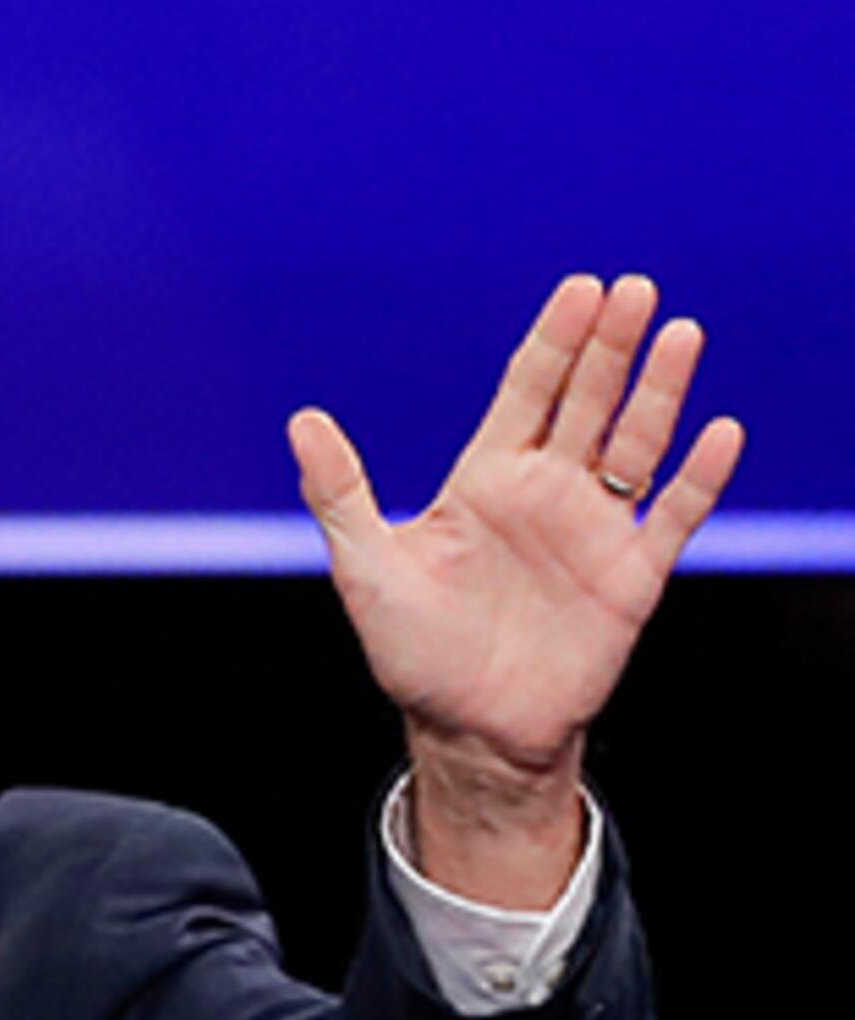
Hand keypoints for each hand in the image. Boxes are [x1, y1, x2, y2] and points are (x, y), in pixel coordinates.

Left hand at [289, 274, 742, 903]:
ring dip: (659, 393)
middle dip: (612, 347)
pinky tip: (718, 432)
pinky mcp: (630, 576)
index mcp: (485, 481)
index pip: (527, 392)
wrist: (466, 730)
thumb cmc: (412, 652)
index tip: (581, 289)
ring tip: (681, 335)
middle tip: (635, 289)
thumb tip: (301, 420)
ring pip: (636, 444)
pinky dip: (697, 477)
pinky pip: (672, 516)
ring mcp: (592, 530)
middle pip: (587, 402)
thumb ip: (341, 493)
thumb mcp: (365, 568)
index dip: (555, 341)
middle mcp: (545, 494)